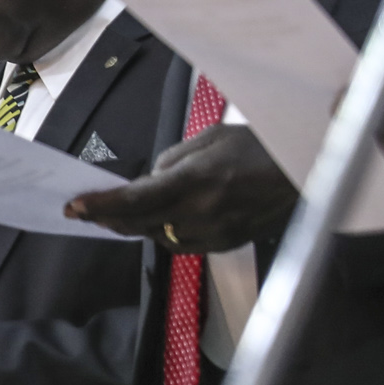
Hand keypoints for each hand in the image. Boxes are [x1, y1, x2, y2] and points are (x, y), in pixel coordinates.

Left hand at [64, 123, 296, 251]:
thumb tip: (147, 181)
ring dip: (137, 224)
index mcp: (197, 180)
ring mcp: (216, 233)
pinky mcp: (226, 245)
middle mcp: (203, 212)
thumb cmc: (259, 146)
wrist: (309, 169)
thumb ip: (172, 162)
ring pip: (159, 236)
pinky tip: (160, 218)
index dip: (102, 205)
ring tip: (119, 211)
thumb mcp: (210, 138)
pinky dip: (166, 230)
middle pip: (140, 223)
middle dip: (109, 217)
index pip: (136, 198)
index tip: (74, 206)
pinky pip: (183, 243)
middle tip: (84, 210)